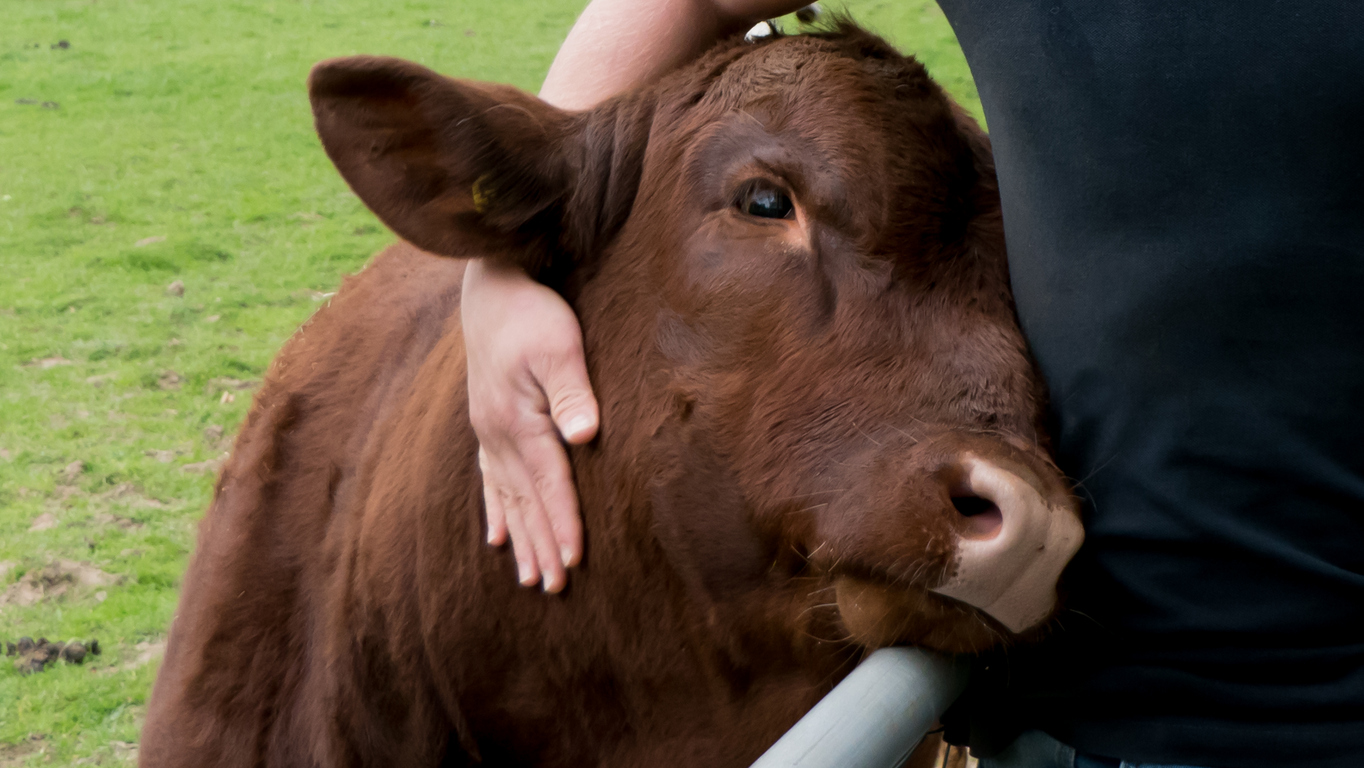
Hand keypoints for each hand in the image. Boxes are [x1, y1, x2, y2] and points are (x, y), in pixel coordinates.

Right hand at [462, 259, 598, 592]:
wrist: (490, 289)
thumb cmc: (532, 314)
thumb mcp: (559, 344)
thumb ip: (573, 390)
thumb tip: (586, 433)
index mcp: (519, 421)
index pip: (549, 483)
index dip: (563, 523)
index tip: (574, 562)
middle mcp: (498, 435)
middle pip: (526, 501)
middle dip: (540, 545)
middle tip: (552, 588)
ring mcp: (488, 432)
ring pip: (507, 497)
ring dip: (520, 538)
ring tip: (527, 578)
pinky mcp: (487, 423)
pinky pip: (489, 478)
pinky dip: (496, 509)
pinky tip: (495, 535)